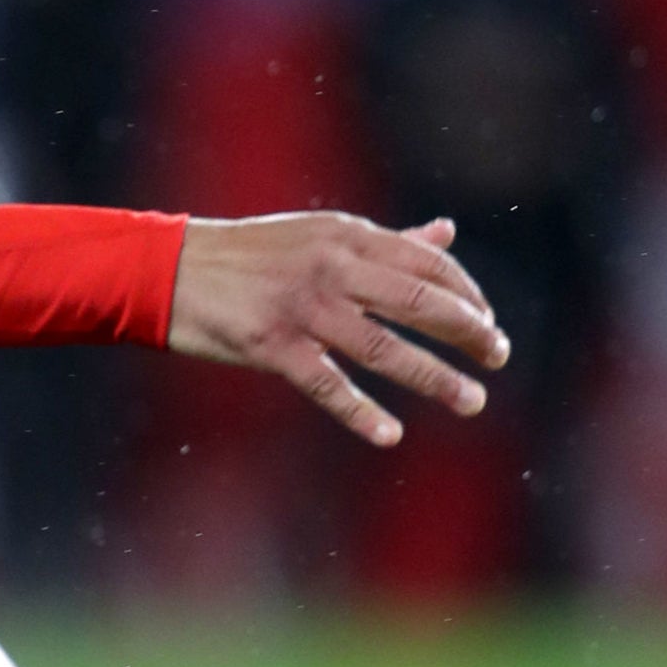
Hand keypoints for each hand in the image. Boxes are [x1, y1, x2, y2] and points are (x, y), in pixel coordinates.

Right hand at [167, 212, 509, 446]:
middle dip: (468, 331)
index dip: (467, 294)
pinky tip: (390, 434)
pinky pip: (326, 383)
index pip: (426, 262)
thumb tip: (447, 232)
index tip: (488, 323)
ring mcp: (300, 307)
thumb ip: (386, 241)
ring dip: (434, 377)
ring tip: (472, 401)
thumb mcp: (319, 235)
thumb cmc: (250, 254)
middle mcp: (329, 266)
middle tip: (498, 357)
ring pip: (383, 346)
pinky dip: (360, 412)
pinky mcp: (271, 344)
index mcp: (343, 235)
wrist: (168, 269)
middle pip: (418, 300)